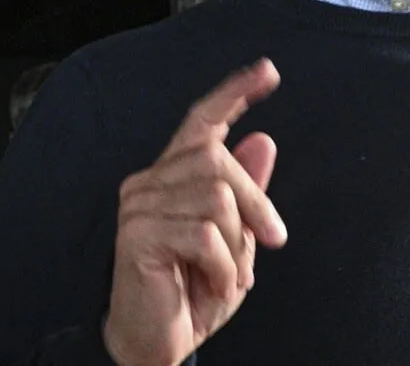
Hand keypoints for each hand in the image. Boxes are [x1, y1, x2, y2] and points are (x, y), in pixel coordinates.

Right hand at [103, 59, 286, 365]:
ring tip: (230, 276)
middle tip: (272, 242)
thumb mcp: (234, 242)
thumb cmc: (191, 295)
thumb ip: (245, 194)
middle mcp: (147, 183)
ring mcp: (138, 205)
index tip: (268, 71)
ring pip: (217, 196)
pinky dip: (224, 266)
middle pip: (218, 160)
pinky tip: (213, 286)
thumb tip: (263, 140)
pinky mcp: (138, 233)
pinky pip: (205, 234)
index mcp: (170, 178)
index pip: (200, 122)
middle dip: (256, 202)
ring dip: (238, 245)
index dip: (233, 94)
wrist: (155, 345)